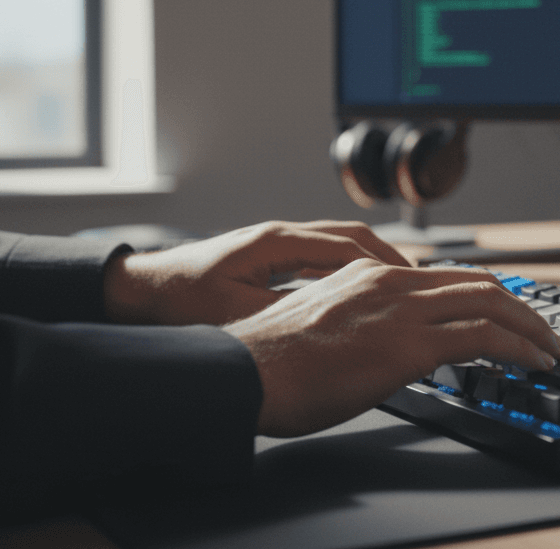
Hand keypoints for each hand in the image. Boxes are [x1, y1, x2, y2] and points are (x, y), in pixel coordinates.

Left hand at [103, 220, 410, 325]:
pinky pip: (320, 256)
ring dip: (370, 262)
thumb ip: (283, 313)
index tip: (414, 282)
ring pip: (337, 244)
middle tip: (421, 283)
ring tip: (400, 286)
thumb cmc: (177, 302)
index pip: (347, 245)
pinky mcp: (266, 257)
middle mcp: (279, 235)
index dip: (386, 264)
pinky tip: (358, 292)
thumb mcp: (234, 315)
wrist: (138, 291)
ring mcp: (273, 243)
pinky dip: (346, 269)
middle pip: (351, 237)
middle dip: (390, 259)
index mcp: (275, 243)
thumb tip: (327, 323)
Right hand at [222, 260, 559, 436]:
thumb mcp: (324, 325)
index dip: (484, 294)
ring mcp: (403, 309)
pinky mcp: (409, 343)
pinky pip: (483, 337)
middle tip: (541, 332)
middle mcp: (391, 281)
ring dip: (528, 327)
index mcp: (369, 274)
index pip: (445, 276)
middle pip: (478, 283)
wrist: (246, 374)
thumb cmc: (271, 364)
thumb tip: (386, 347)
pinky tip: (531, 362)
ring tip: (548, 349)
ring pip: (490, 303)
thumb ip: (362, 323)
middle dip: (518, 308)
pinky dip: (518, 347)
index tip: (504, 314)